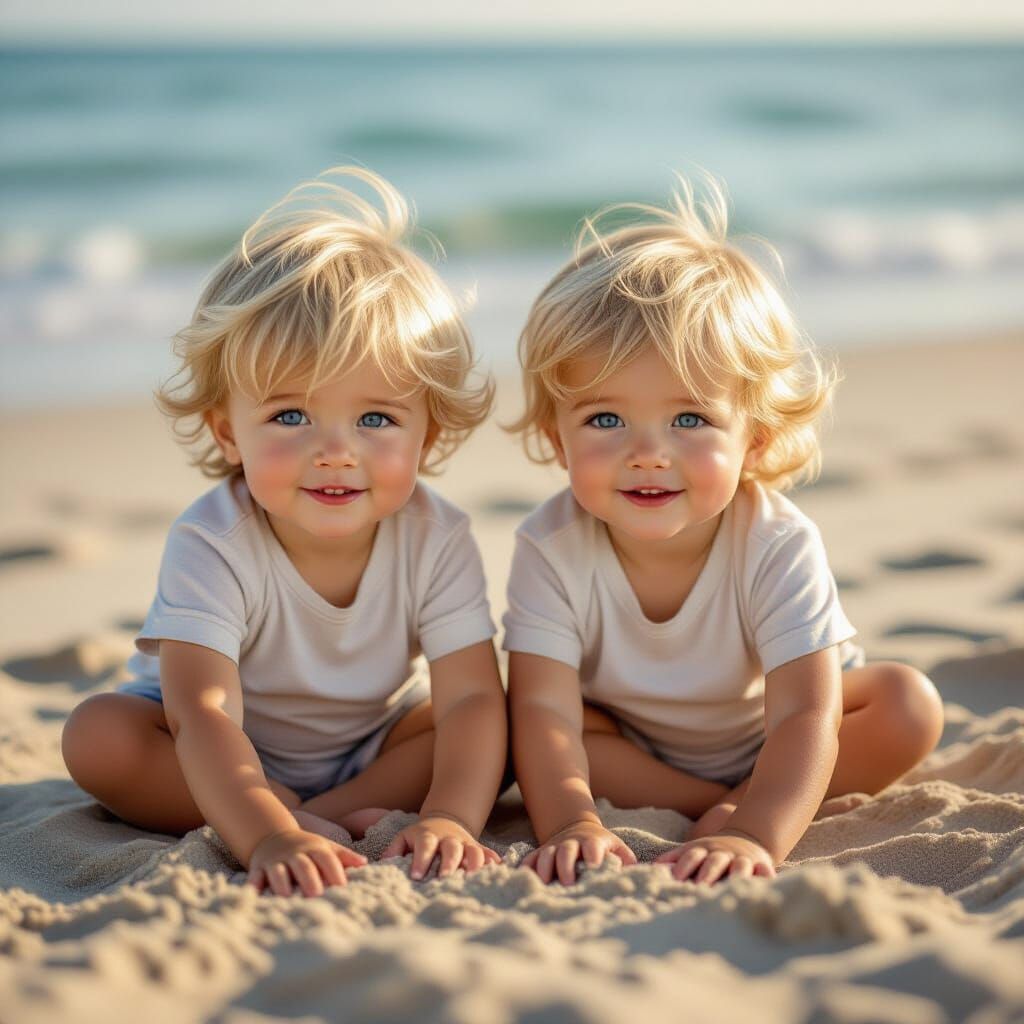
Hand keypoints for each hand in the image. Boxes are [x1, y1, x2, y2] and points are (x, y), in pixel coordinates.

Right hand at [247, 828, 366, 896]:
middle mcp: (295, 854)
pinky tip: (253, 895)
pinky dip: (253, 885)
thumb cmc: (307, 848)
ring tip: (286, 897)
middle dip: (309, 879)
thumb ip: (344, 856)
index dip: (335, 870)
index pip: (326, 858)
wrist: (274, 836)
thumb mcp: (326, 847)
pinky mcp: (258, 868)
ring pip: (278, 871)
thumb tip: (364, 863)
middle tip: (316, 895)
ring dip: (282, 883)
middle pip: (303, 865)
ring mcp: (276, 860)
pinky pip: (255, 876)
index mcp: (314, 849)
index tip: (342, 886)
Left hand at [380, 814, 500, 878]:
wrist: (444, 820)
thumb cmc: (419, 837)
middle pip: (451, 847)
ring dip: (474, 862)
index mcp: (427, 835)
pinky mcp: (477, 847)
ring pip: (472, 850)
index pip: (424, 845)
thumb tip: (382, 865)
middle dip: (449, 862)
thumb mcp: (403, 838)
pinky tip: (496, 869)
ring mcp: (465, 842)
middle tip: (445, 877)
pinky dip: (492, 860)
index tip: (416, 876)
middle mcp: (448, 838)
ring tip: (473, 877)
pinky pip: (487, 852)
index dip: (421, 860)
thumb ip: (393, 850)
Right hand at [523, 819, 637, 884]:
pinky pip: (530, 859)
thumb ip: (627, 860)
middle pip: (566, 851)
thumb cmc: (602, 846)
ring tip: (545, 885)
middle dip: (566, 867)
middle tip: (568, 885)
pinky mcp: (541, 852)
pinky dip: (526, 868)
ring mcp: (554, 846)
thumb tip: (640, 876)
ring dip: (545, 868)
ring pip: (546, 854)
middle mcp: (571, 843)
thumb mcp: (618, 847)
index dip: (594, 856)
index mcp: (593, 842)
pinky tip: (523, 880)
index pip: (593, 846)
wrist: (577, 828)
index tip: (595, 868)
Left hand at [654, 831, 775, 884]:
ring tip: (734, 887)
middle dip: (707, 874)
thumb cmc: (711, 852)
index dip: (683, 866)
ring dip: (736, 875)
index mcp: (703, 851)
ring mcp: (742, 858)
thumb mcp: (692, 851)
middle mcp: (722, 853)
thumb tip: (645, 870)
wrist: (746, 836)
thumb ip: (672, 860)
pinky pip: (765, 870)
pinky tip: (767, 883)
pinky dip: (766, 876)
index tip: (675, 880)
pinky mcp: (761, 865)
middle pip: (714, 862)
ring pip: (740, 865)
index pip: (691, 856)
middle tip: (701, 888)